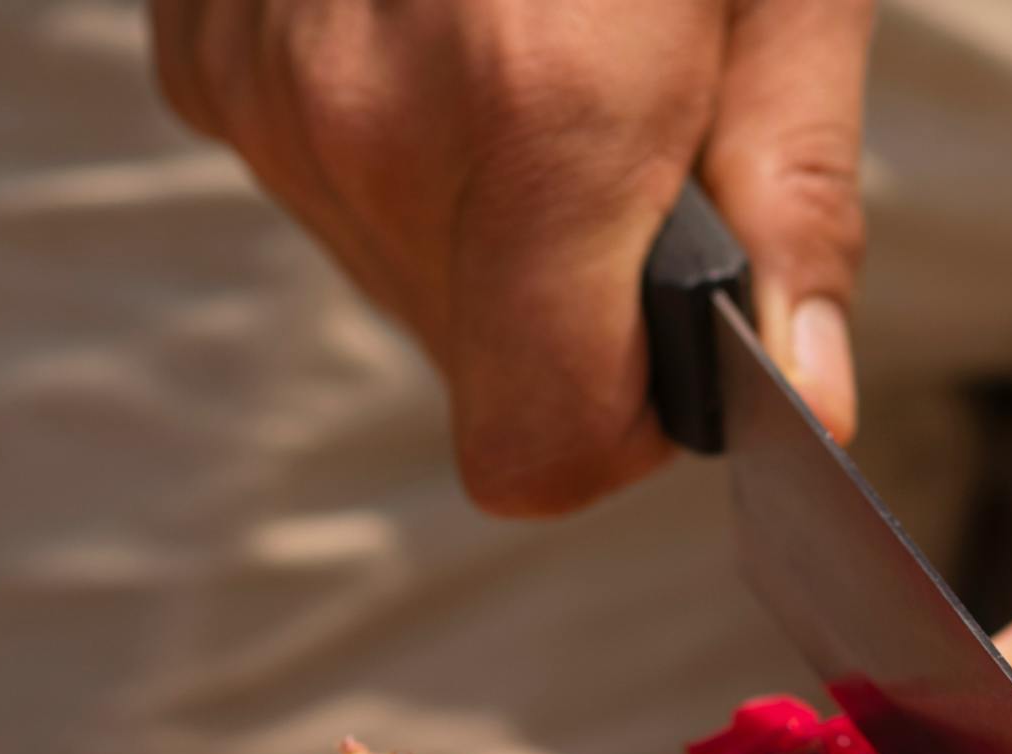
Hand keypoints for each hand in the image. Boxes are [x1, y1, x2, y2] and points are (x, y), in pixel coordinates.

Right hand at [150, 0, 871, 513]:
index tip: (675, 330)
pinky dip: (390, 137)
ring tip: (538, 50)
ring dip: (476, 214)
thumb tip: (808, 398)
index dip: (624, 430)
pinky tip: (446, 20)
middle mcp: (370, 123)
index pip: (539, 451)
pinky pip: (313, 176)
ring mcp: (264, 86)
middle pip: (471, 370)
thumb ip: (796, 200)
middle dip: (562, 299)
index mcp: (542, 117)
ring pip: (391, 275)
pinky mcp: (203, 50)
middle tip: (626, 133)